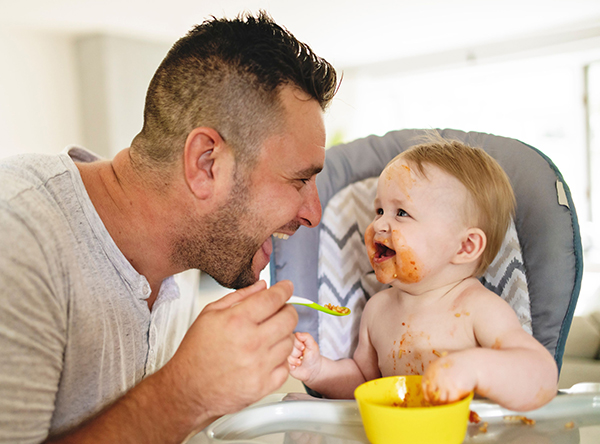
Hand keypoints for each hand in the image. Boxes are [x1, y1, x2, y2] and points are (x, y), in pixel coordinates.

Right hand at [162, 279, 297, 423]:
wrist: (187, 389)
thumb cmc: (196, 352)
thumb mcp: (210, 314)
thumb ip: (239, 296)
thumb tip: (262, 286)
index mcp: (237, 321)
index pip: (273, 298)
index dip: (284, 289)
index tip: (287, 287)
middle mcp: (251, 343)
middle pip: (289, 318)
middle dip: (287, 310)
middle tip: (281, 310)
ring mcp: (259, 366)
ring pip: (290, 341)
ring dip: (283, 334)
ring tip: (268, 336)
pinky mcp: (263, 386)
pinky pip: (286, 366)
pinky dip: (279, 359)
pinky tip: (266, 356)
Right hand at [287, 332, 321, 382]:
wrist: (312, 369)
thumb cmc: (313, 355)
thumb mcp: (313, 345)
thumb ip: (307, 337)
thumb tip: (297, 333)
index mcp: (294, 339)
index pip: (291, 338)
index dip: (298, 344)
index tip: (303, 348)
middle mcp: (288, 346)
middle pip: (288, 347)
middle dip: (297, 353)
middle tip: (302, 355)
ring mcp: (285, 355)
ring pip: (286, 356)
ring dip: (295, 361)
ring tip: (300, 362)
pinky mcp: (284, 364)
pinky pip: (285, 364)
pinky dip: (292, 366)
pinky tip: (295, 366)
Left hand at [422, 353, 475, 404]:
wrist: (470, 364)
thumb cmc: (454, 366)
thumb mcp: (440, 366)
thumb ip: (432, 378)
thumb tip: (427, 396)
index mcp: (431, 370)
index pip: (425, 388)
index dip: (428, 396)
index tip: (431, 400)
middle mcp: (437, 377)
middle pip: (432, 396)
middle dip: (435, 401)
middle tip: (440, 403)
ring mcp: (447, 383)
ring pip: (441, 401)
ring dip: (444, 404)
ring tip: (448, 401)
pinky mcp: (457, 389)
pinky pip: (451, 401)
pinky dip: (452, 403)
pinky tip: (455, 400)